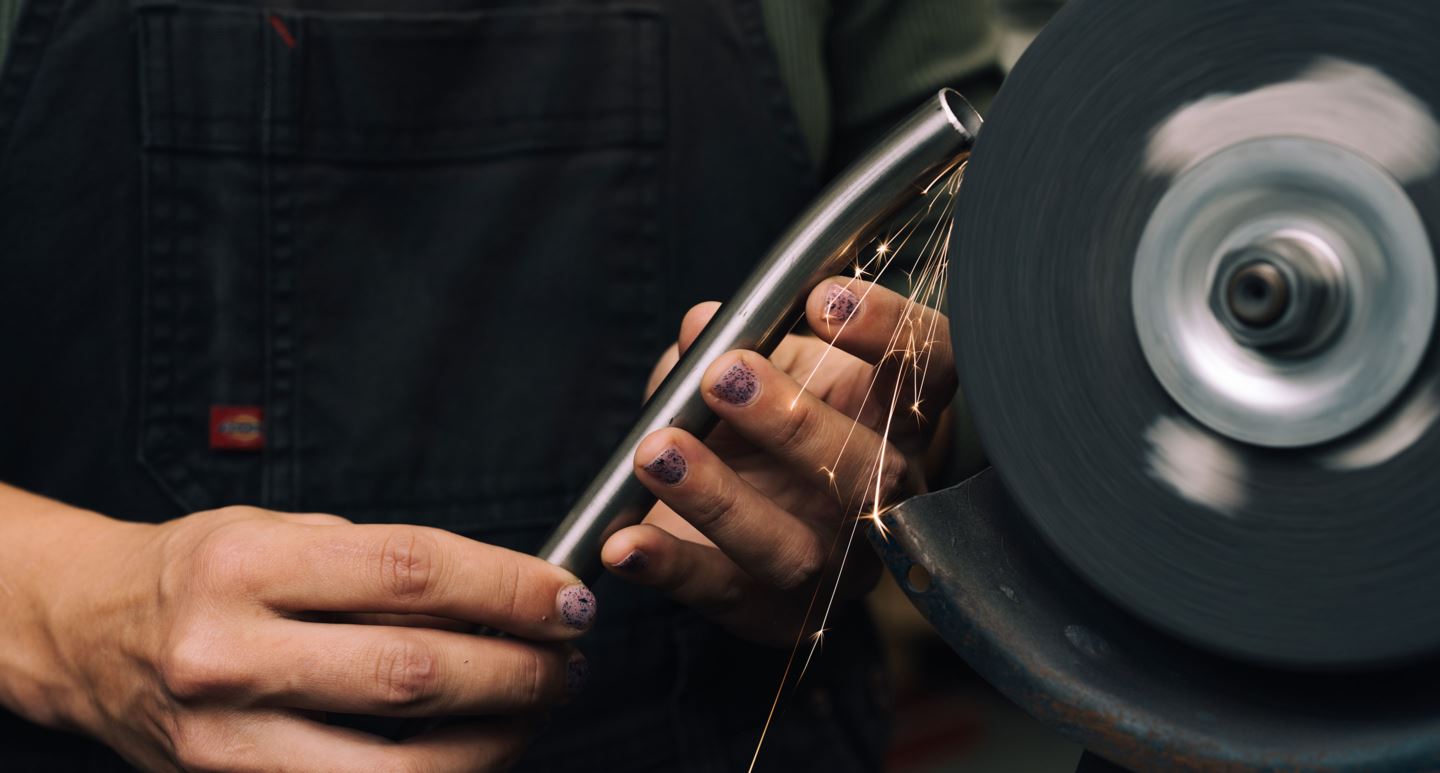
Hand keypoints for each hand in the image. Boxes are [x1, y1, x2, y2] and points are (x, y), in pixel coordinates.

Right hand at [36, 504, 593, 771]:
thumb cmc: (202, 573)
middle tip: (569, 655)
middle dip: (519, 669)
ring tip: (537, 706)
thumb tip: (511, 594)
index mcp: (248, 565)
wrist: (91, 635)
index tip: (566, 597)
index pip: (412, 574)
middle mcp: (230, 656)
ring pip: (400, 765)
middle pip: (415, 672)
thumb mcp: (283, 533)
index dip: (509, 588)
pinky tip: (475, 749)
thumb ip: (384, 564)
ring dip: (496, 738)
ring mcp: (227, 741)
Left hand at [601, 278, 954, 644]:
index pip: (929, 370)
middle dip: (792, 422)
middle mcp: (885, 497)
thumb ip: (732, 342)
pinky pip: (724, 595)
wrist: (749, 515)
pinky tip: (623, 544)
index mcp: (898, 419)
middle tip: (722, 374)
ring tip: (657, 452)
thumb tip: (701, 325)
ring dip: (722, 501)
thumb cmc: (764, 420)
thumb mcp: (758, 366)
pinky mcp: (778, 616)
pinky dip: (670, 568)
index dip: (888, 333)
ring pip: (797, 549)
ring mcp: (838, 566)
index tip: (820, 300)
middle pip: (868, 471)